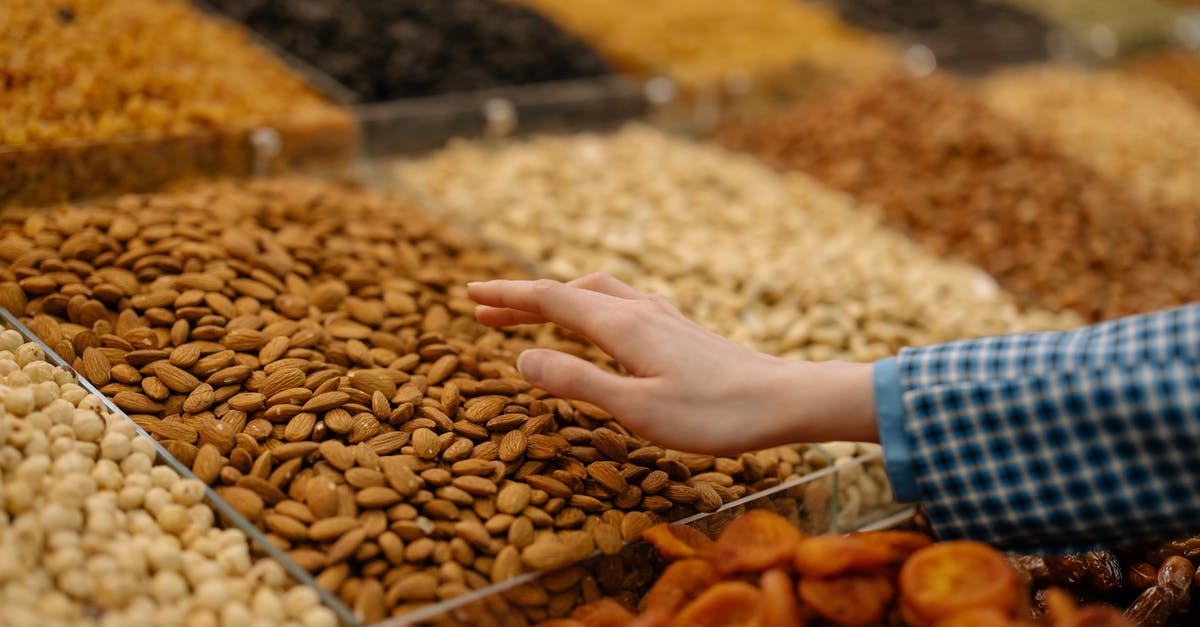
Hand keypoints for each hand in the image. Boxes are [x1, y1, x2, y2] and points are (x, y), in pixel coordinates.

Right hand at [467, 274, 877, 454]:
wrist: (786, 400)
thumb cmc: (714, 414)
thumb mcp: (636, 409)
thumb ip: (577, 383)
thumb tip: (521, 360)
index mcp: (622, 325)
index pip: (551, 300)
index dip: (507, 297)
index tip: (469, 293)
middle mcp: (640, 310)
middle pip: (570, 293)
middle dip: (525, 300)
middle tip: (485, 311)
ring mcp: (663, 316)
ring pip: (597, 294)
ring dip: (558, 301)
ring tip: (533, 317)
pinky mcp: (681, 329)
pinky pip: (621, 305)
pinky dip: (590, 308)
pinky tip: (601, 324)